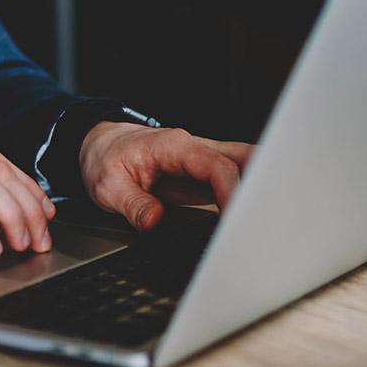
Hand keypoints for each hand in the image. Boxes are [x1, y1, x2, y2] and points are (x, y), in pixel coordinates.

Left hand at [79, 123, 252, 230]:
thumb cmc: (104, 158)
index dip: (232, 192)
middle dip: (264, 183)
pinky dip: (248, 194)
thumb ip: (133, 204)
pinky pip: (235, 178)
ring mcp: (202, 159)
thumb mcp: (107, 185)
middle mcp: (194, 148)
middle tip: (268, 219)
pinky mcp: (203, 173)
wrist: (98, 144)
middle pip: (244, 157)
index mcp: (174, 146)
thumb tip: (155, 222)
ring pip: (245, 165)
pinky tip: (253, 216)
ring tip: (267, 221)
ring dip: (260, 188)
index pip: (217, 166)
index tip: (235, 220)